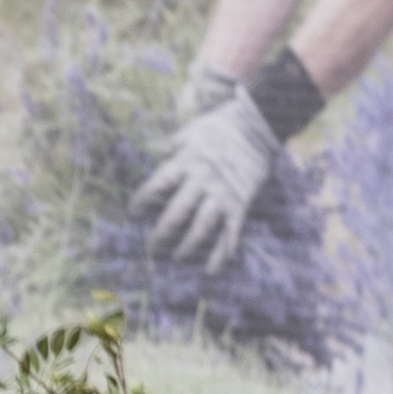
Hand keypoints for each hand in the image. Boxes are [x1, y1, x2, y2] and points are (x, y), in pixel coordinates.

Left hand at [132, 86, 281, 261]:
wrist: (260, 123)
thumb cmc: (223, 125)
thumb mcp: (193, 130)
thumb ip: (173, 144)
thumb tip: (156, 149)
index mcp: (186, 163)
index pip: (158, 186)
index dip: (142, 202)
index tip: (133, 215)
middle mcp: (202, 182)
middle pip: (176, 214)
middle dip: (161, 234)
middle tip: (151, 249)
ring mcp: (222, 194)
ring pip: (201, 228)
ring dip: (187, 248)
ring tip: (177, 259)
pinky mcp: (241, 203)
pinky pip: (231, 232)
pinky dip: (222, 253)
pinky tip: (212, 270)